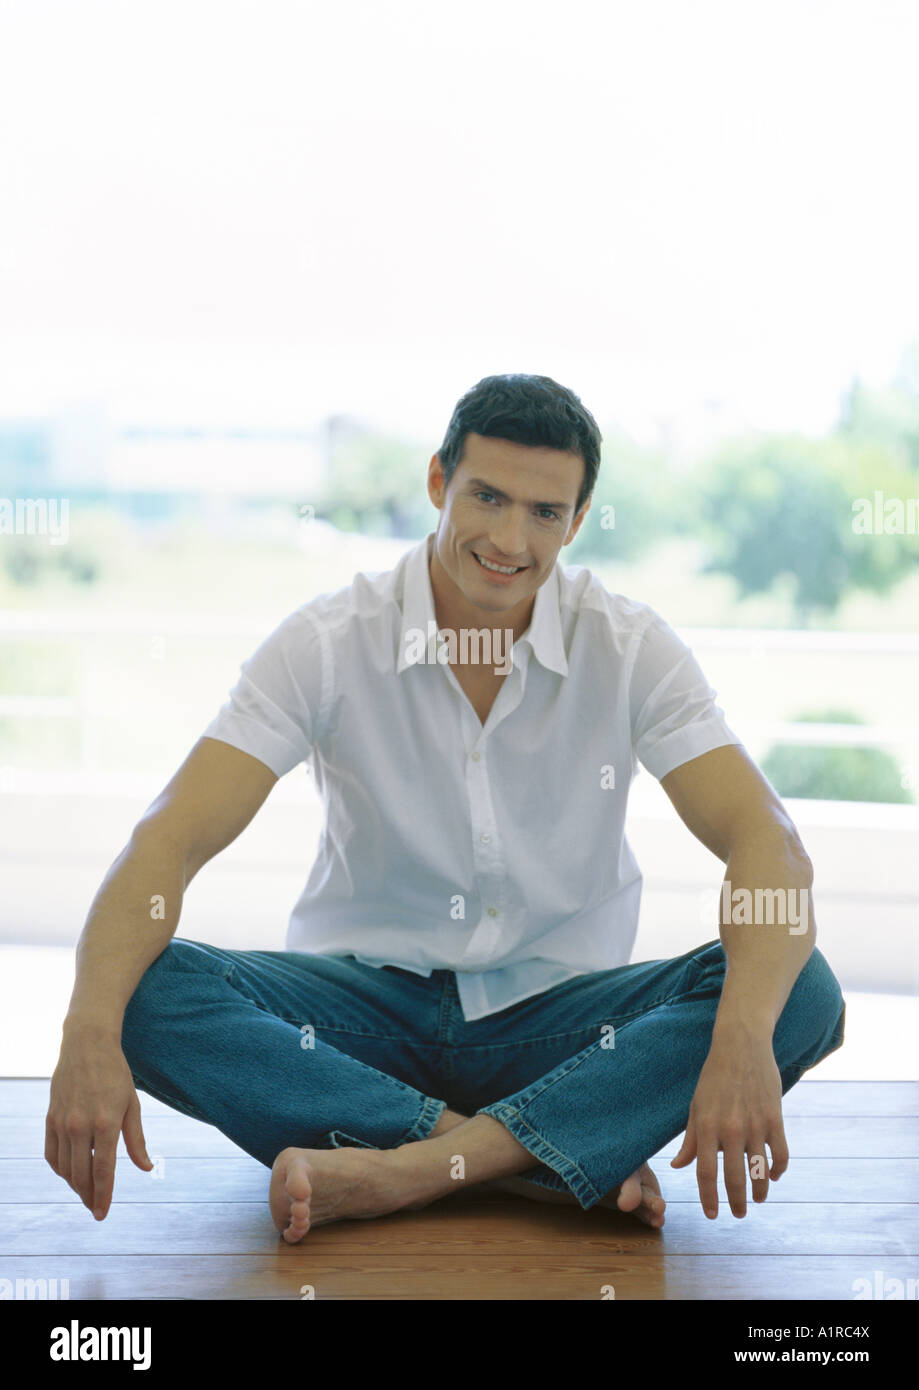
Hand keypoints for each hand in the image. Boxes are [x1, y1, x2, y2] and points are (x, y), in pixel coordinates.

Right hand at [45, 1028, 152, 1219]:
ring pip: (64, 1168)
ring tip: (87, 1193)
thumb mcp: (132, 1105)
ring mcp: (62, 1123)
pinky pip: (52, 1154)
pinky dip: (60, 1169)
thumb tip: (146, 1168)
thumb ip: (137, 1140)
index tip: (102, 1215)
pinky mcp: (50, 1119)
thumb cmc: (115, 1074)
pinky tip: (71, 1173)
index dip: (103, 1196)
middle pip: (81, 1175)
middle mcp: (80, 1126)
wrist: (87, 1045)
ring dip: (74, 1185)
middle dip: (89, 1196)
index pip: (103, 1171)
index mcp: (106, 1123)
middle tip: (96, 1208)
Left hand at [669, 1032, 788, 1217]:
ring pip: (760, 1170)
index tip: (712, 1214)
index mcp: (706, 1125)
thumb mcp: (696, 1105)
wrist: (741, 1045)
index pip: (705, 1172)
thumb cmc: (714, 1077)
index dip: (708, 1198)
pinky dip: (778, 1169)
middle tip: (738, 1214)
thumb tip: (678, 1166)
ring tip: (757, 1199)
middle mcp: (730, 1128)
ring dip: (759, 1190)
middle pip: (734, 1178)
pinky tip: (773, 1176)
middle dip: (736, 1202)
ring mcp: (754, 1124)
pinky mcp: (775, 1117)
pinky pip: (780, 1153)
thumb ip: (690, 1139)